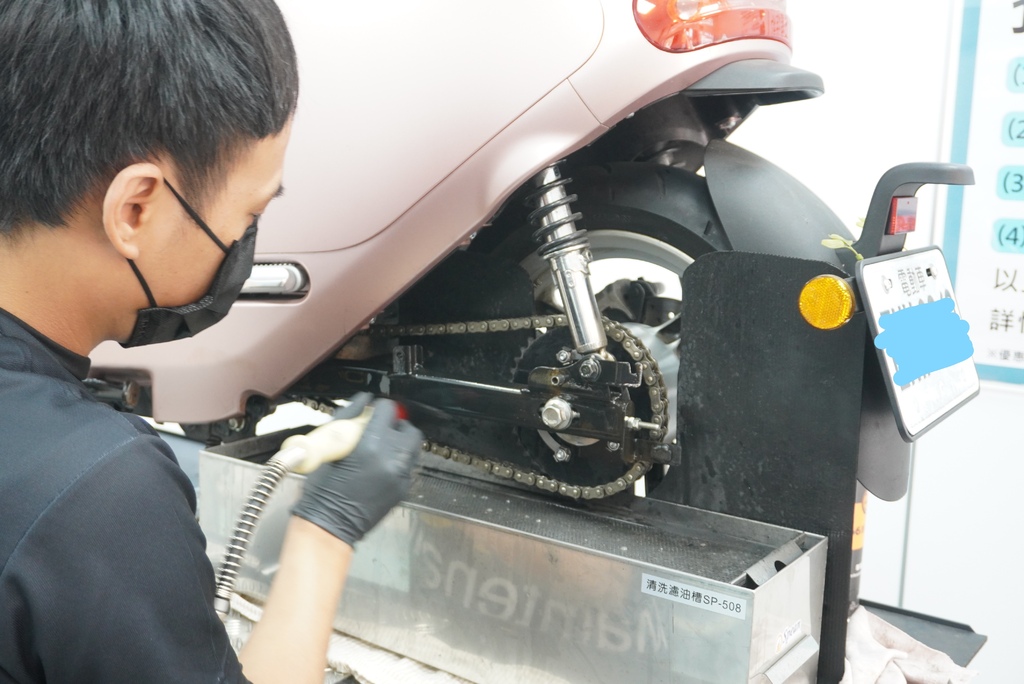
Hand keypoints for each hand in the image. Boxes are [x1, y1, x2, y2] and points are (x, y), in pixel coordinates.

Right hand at [291, 395, 421, 545]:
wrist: (329, 524)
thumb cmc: (322, 486)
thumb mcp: (329, 447)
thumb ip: (348, 419)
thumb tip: (364, 399)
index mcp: (369, 447)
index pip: (387, 411)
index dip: (379, 409)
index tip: (371, 413)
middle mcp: (390, 460)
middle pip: (407, 428)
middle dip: (394, 426)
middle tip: (378, 430)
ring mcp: (400, 476)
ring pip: (412, 447)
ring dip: (398, 443)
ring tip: (380, 448)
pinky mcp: (404, 489)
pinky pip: (408, 465)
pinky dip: (397, 461)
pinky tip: (380, 467)